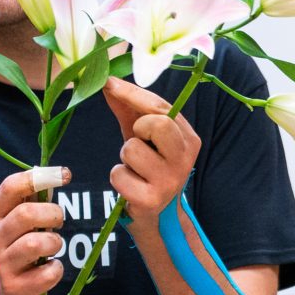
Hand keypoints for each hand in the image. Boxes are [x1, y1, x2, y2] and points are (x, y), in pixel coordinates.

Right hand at [0, 167, 69, 294]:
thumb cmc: (21, 252)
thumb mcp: (22, 225)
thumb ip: (35, 202)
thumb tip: (57, 175)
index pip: (10, 187)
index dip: (40, 177)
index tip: (65, 175)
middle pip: (26, 215)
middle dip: (53, 214)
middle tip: (58, 223)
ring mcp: (2, 264)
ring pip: (36, 244)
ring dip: (54, 243)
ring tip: (52, 247)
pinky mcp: (15, 288)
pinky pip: (47, 274)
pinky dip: (56, 270)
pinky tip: (50, 269)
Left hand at [103, 79, 201, 226]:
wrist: (155, 214)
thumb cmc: (148, 167)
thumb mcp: (142, 135)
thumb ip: (128, 107)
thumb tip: (106, 80)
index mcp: (188, 139)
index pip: (163, 107)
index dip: (134, 94)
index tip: (109, 84)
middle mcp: (185, 159)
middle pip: (159, 123)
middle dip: (139, 127)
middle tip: (137, 139)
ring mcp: (169, 180)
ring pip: (131, 149)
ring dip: (123, 157)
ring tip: (134, 167)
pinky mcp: (151, 199)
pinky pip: (119, 174)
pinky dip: (118, 177)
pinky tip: (130, 185)